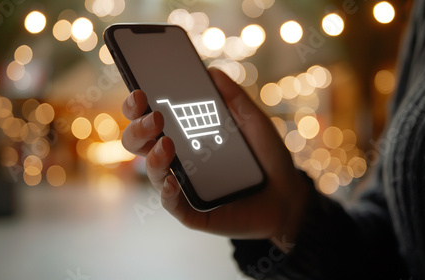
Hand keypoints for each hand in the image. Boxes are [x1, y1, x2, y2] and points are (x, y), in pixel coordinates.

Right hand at [122, 68, 309, 241]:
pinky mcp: (193, 210)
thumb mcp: (252, 122)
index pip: (149, 120)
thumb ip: (233, 98)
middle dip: (138, 128)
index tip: (140, 93)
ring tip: (167, 145)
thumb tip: (211, 72)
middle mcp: (178, 159)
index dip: (136, 106)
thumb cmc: (265, 156)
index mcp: (185, 135)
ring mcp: (183, 185)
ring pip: (152, 172)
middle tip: (155, 117)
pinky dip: (167, 192)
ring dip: (153, 157)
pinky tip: (173, 181)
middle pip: (139, 144)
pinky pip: (171, 204)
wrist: (287, 194)